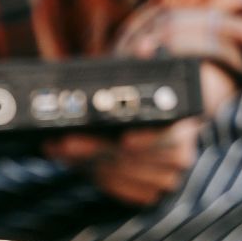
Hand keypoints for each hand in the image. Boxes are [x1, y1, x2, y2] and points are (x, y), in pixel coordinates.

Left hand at [42, 63, 234, 207]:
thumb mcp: (152, 79)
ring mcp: (163, 179)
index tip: (123, 139)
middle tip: (61, 141)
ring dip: (85, 163)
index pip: (167, 138)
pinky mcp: (147, 194)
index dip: (145, 139)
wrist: (165, 130)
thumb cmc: (150, 103)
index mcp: (183, 128)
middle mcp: (178, 157)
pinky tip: (73, 162)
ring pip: (119, 174)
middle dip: (93, 149)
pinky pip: (116, 189)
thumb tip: (144, 46)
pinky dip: (93, 176)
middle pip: (131, 159)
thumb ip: (148, 63)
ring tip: (57, 148)